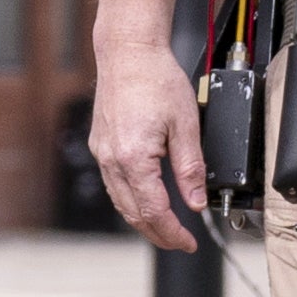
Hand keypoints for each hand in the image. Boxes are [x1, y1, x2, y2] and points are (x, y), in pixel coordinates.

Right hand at [89, 0, 209, 250]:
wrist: (128, 53)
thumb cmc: (156, 79)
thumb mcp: (186, 125)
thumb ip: (191, 169)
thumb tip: (196, 201)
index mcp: (134, 158)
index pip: (154, 211)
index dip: (173, 233)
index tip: (189, 242)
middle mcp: (112, 159)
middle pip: (133, 213)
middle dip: (157, 233)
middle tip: (180, 242)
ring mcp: (102, 153)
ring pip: (120, 201)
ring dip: (142, 219)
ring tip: (165, 228)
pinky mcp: (100, 145)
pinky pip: (114, 184)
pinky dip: (130, 199)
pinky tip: (145, 199)